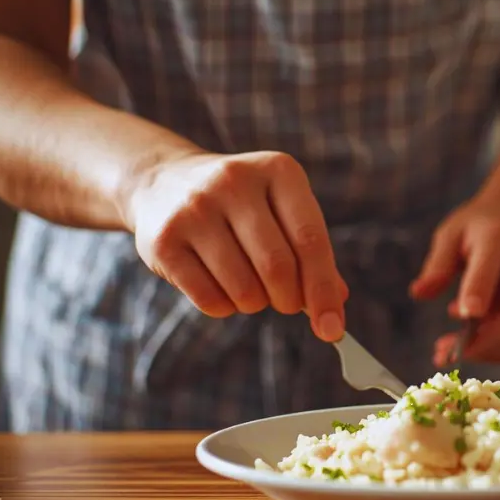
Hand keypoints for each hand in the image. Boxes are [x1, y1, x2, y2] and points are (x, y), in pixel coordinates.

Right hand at [123, 150, 348, 340]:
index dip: (324, 290)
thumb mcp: (283, 211)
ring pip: (244, 289)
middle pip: (278, 267)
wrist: (164, 182)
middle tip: (287, 303)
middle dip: (290, 300)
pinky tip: (221, 286)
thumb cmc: (242, 206)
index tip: (332, 328)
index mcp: (277, 171)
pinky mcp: (163, 241)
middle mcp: (234, 182)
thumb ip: (313, 254)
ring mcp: (194, 209)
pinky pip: (209, 299)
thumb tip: (335, 305)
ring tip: (250, 287)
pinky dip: (225, 307)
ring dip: (256, 304)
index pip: (311, 241)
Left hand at [410, 194, 499, 364]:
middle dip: (482, 342)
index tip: (462, 315)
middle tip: (444, 352)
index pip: (492, 267)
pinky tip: (471, 340)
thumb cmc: (480, 227)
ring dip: (485, 352)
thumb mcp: (451, 234)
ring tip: (448, 347)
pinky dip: (495, 350)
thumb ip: (437, 264)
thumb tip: (419, 294)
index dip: (479, 292)